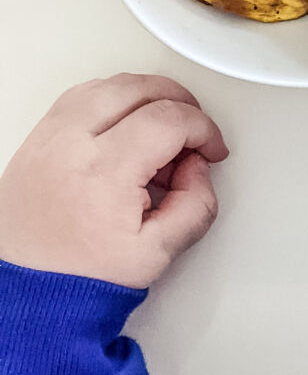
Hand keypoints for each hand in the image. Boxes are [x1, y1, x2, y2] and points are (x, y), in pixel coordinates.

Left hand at [0, 74, 227, 287]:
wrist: (29, 290)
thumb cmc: (80, 276)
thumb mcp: (158, 254)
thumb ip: (196, 208)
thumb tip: (198, 172)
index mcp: (105, 172)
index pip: (169, 120)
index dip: (204, 129)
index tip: (211, 147)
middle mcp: (72, 146)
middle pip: (138, 89)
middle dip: (180, 102)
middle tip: (195, 128)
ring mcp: (49, 139)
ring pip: (106, 84)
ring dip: (145, 94)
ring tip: (163, 124)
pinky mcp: (36, 141)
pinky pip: (77, 96)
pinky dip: (111, 98)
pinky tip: (126, 122)